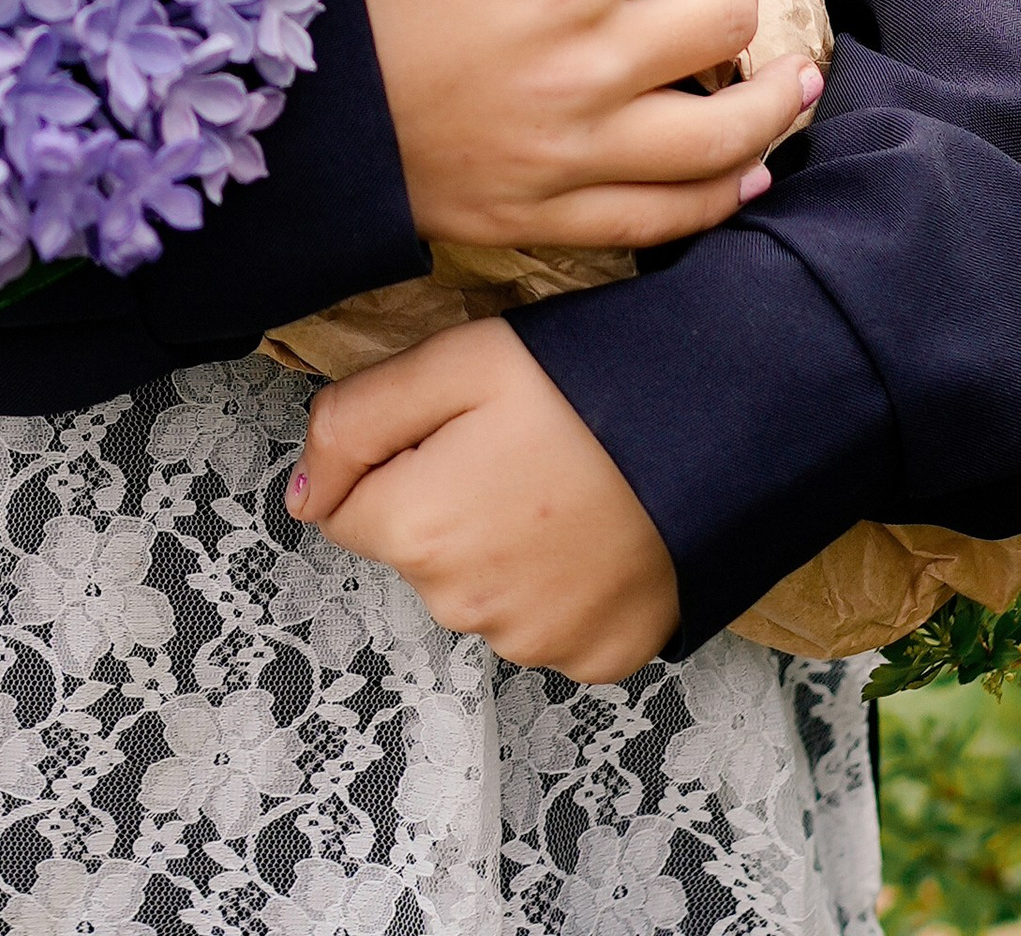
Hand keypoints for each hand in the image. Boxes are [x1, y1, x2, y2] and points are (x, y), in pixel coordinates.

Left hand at [291, 314, 677, 680]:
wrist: (721, 426)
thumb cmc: (584, 381)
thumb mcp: (454, 360)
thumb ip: (353, 421)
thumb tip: (299, 494)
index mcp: (415, 531)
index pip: (345, 508)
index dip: (391, 457)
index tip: (452, 427)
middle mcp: (464, 608)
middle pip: (414, 550)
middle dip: (442, 500)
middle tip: (516, 444)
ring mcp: (535, 644)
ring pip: (477, 588)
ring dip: (499, 545)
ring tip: (562, 483)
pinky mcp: (597, 659)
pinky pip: (547, 623)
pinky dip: (560, 583)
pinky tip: (595, 530)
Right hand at [353, 0, 822, 250]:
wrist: (276, 106)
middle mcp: (591, 67)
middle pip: (726, 13)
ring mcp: (577, 153)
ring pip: (726, 132)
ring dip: (773, 99)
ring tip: (795, 80)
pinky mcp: (549, 216)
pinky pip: (667, 216)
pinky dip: (722, 195)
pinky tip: (748, 173)